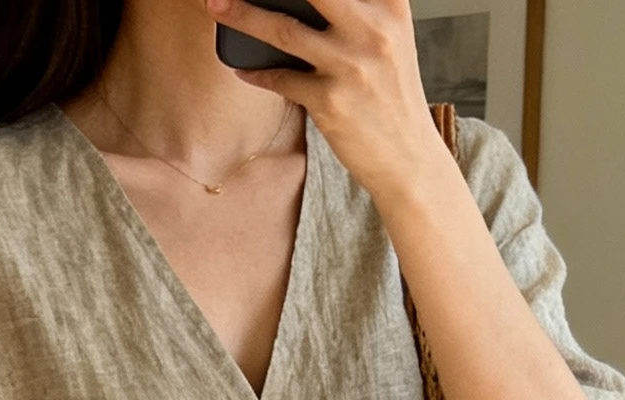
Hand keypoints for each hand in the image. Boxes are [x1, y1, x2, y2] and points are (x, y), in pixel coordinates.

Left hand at [204, 0, 446, 209]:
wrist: (409, 158)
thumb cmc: (392, 95)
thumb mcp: (390, 37)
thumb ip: (357, 9)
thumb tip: (298, 1)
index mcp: (390, 5)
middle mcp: (373, 29)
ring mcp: (350, 66)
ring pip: (283, 30)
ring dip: (241, 15)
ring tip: (216, 5)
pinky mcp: (330, 102)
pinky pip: (280, 79)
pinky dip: (256, 73)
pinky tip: (242, 69)